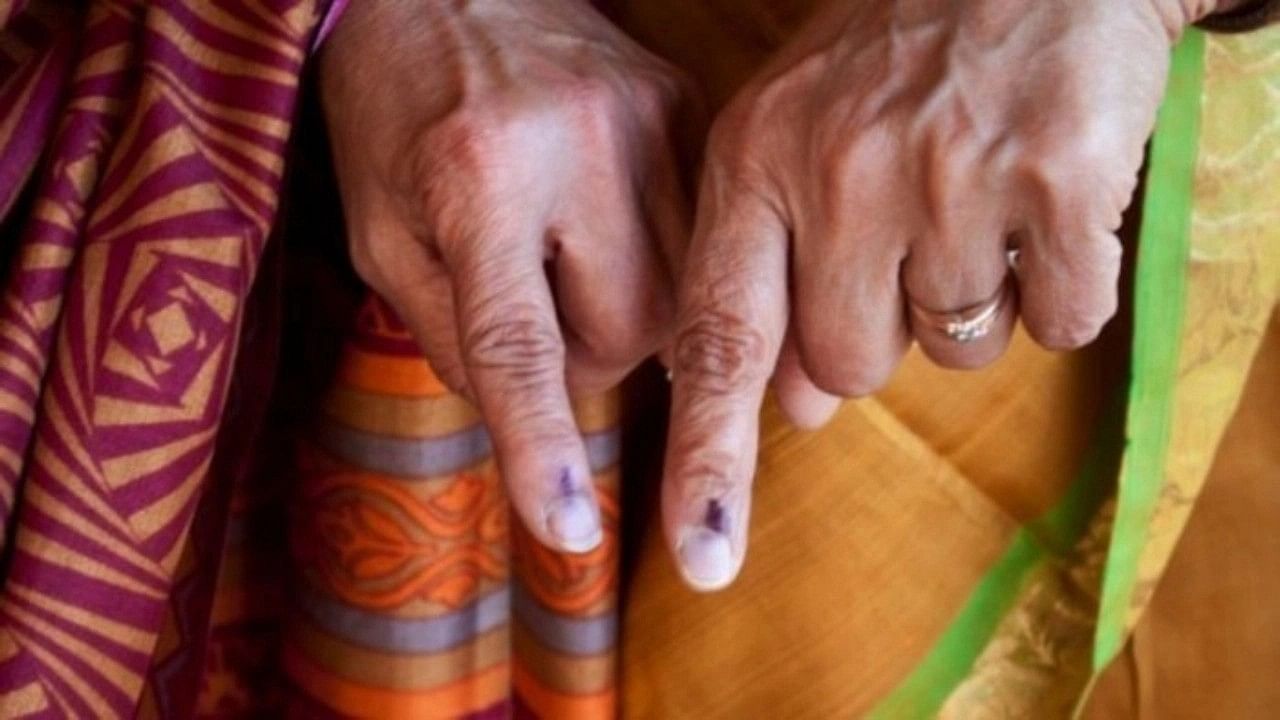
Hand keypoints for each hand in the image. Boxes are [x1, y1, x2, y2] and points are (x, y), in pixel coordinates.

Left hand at [322, 0, 691, 552]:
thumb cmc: (393, 112)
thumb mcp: (379, 231)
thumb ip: (449, 334)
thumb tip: (534, 418)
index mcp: (474, 176)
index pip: (516, 344)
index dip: (540, 447)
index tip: (566, 533)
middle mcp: (577, 143)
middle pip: (628, 331)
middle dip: (586, 356)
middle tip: (540, 311)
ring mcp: (649, 119)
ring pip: (687, 295)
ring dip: (633, 314)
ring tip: (577, 261)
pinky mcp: (687, 106)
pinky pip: (709, 238)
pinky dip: (668, 265)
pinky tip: (619, 230)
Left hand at [662, 0, 1228, 589]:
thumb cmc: (897, 60)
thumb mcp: (795, 139)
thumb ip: (769, 272)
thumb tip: (790, 408)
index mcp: (755, 162)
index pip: (720, 340)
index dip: (708, 455)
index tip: (702, 554)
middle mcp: (839, 171)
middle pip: (846, 370)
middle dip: (878, 332)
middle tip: (905, 234)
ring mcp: (950, 174)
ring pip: (953, 350)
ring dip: (970, 303)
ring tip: (973, 200)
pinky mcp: (1059, 177)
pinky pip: (1059, 320)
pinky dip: (1060, 286)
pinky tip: (1044, 204)